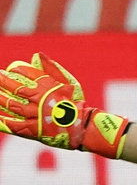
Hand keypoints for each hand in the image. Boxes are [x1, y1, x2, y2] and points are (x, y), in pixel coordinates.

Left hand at [0, 53, 130, 158]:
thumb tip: (38, 55)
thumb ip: (52, 68)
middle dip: (2, 81)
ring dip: (0, 98)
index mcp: (48, 87)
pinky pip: (12, 124)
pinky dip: (1, 121)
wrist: (81, 126)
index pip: (28, 74)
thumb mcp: (67, 82)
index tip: (10, 69)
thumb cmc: (74, 102)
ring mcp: (34, 115)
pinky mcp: (31, 129)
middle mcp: (39, 100)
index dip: (17, 71)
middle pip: (15, 89)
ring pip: (11, 105)